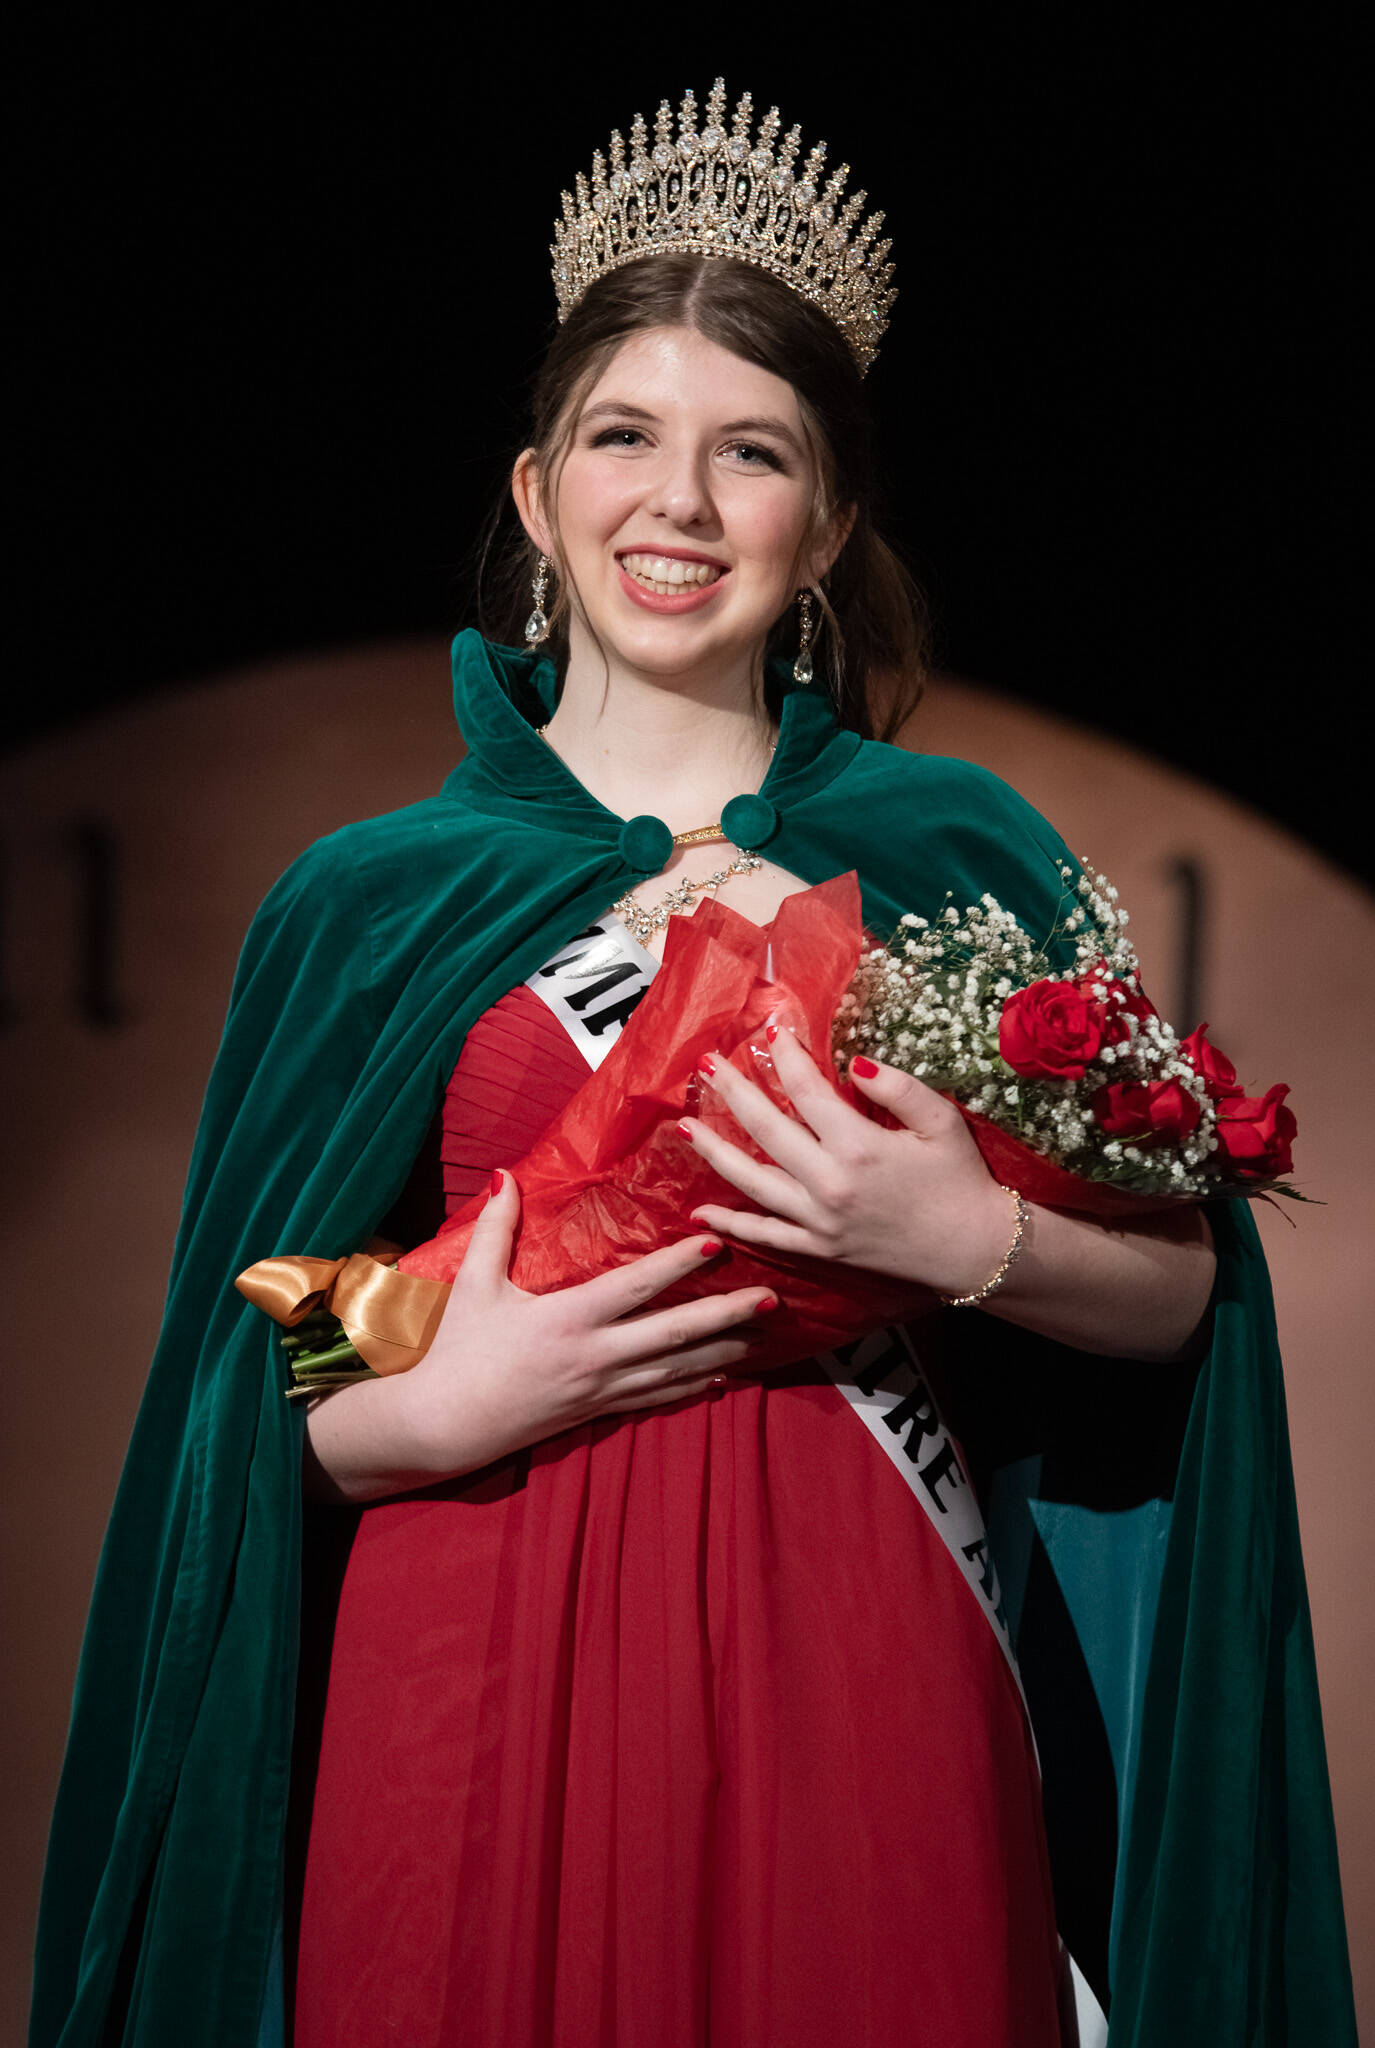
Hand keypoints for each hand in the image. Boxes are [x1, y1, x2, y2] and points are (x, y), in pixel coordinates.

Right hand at [391, 1170, 779, 1476]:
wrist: (445, 1425)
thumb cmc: (458, 1351)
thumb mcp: (473, 1285)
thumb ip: (495, 1229)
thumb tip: (508, 1175)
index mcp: (566, 1319)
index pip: (634, 1288)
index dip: (676, 1266)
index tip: (714, 1244)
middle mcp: (594, 1356)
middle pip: (672, 1334)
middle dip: (724, 1315)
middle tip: (769, 1297)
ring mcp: (600, 1389)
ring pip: (675, 1371)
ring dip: (721, 1352)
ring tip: (762, 1336)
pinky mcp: (598, 1413)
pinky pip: (655, 1400)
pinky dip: (691, 1389)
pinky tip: (721, 1379)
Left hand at [680, 1032, 1019, 1299]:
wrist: (973, 1251)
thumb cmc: (961, 1180)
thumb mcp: (942, 1123)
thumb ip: (898, 1088)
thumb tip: (855, 1062)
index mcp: (860, 1146)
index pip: (806, 1092)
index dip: (784, 1057)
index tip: (769, 1031)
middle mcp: (830, 1183)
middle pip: (765, 1130)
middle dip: (732, 1092)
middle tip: (705, 1064)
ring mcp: (819, 1221)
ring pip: (751, 1181)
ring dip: (713, 1150)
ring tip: (683, 1125)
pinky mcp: (818, 1249)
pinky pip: (765, 1234)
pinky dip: (731, 1223)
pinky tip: (700, 1211)